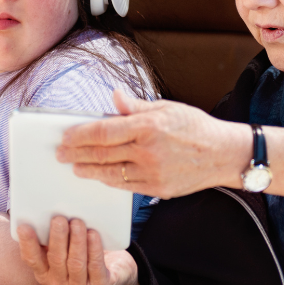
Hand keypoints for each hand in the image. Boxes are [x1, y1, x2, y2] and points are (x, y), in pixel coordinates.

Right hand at [16, 217, 140, 284]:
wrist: (115, 272)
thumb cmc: (85, 252)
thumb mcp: (67, 246)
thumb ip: (56, 235)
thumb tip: (47, 211)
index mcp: (45, 273)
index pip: (32, 260)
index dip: (28, 244)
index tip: (24, 227)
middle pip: (56, 259)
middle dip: (57, 238)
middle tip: (59, 219)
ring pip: (75, 264)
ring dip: (76, 241)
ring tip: (78, 222)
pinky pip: (95, 267)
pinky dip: (94, 250)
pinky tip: (93, 235)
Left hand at [57, 89, 250, 198]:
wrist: (223, 154)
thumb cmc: (195, 126)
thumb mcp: (166, 108)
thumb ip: (136, 106)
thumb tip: (114, 97)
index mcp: (148, 126)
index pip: (103, 131)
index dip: (79, 135)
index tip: (65, 136)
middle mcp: (147, 150)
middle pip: (101, 153)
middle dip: (76, 153)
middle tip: (60, 153)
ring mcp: (152, 172)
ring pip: (109, 173)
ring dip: (87, 170)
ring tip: (74, 166)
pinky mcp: (156, 188)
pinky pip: (124, 186)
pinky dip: (108, 180)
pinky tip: (98, 175)